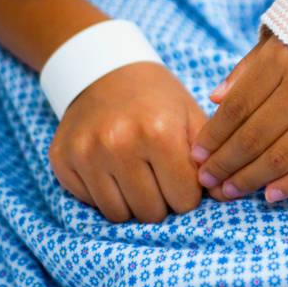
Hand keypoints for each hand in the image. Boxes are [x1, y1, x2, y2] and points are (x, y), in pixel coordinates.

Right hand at [48, 62, 207, 222]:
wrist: (105, 70)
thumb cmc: (157, 99)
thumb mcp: (191, 116)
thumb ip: (210, 156)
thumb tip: (225, 194)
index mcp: (159, 131)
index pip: (184, 200)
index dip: (189, 195)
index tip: (184, 180)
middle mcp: (119, 143)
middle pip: (151, 213)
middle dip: (162, 203)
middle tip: (160, 179)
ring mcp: (86, 152)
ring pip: (119, 215)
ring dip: (134, 204)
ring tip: (139, 178)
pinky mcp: (62, 159)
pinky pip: (91, 203)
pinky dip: (106, 196)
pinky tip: (113, 171)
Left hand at [191, 32, 287, 202]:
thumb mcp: (281, 35)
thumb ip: (248, 68)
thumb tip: (215, 100)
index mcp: (283, 58)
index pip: (238, 107)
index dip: (214, 135)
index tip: (197, 154)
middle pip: (255, 135)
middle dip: (226, 163)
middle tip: (207, 181)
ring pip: (283, 154)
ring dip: (252, 178)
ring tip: (230, 191)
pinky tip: (271, 195)